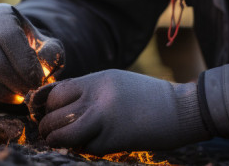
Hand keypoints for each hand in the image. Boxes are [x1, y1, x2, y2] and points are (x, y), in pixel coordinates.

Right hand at [0, 3, 63, 109]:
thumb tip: (41, 73)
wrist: (6, 43)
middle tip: (31, 93)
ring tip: (22, 96)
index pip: (10, 39)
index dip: (26, 64)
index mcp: (0, 15)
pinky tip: (10, 96)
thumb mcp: (46, 43)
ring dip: (5, 93)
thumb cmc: (30, 44)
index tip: (39, 81)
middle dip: (17, 83)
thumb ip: (50, 55)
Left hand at [29, 69, 208, 154]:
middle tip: (48, 132)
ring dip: (56, 140)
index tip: (49, 113)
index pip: (57, 92)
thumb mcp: (116, 82)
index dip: (49, 105)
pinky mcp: (113, 140)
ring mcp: (104, 119)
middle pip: (56, 113)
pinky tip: (90, 145)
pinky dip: (83, 148)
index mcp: (98, 80)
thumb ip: (90, 90)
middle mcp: (97, 98)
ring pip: (63, 133)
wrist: (181, 110)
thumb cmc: (148, 98)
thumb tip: (62, 104)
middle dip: (47, 126)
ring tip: (57, 141)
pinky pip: (86, 147)